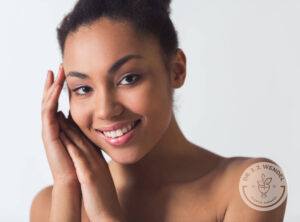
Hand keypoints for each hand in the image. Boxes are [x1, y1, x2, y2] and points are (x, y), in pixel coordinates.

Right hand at [41, 65, 78, 184]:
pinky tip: (56, 88)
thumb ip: (87, 127)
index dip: (61, 88)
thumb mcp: (87, 138)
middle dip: (54, 83)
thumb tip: (96, 117)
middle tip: (58, 66)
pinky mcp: (49, 136)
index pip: (59, 102)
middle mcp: (53, 126)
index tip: (66, 73)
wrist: (79, 180)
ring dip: (51, 87)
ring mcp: (50, 130)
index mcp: (62, 126)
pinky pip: (48, 113)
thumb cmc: (85, 162)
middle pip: (50, 100)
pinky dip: (51, 100)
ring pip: (47, 103)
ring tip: (54, 72)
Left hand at [57, 111, 123, 220]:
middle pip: (83, 139)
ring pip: (80, 144)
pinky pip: (78, 158)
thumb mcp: (101, 178)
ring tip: (60, 118)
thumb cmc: (103, 198)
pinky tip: (64, 138)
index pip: (88, 141)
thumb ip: (96, 167)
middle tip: (64, 111)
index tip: (72, 118)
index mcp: (99, 161)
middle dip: (72, 125)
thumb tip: (90, 161)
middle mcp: (97, 161)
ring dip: (69, 130)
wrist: (109, 213)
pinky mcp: (88, 176)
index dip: (79, 129)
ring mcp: (93, 168)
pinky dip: (71, 146)